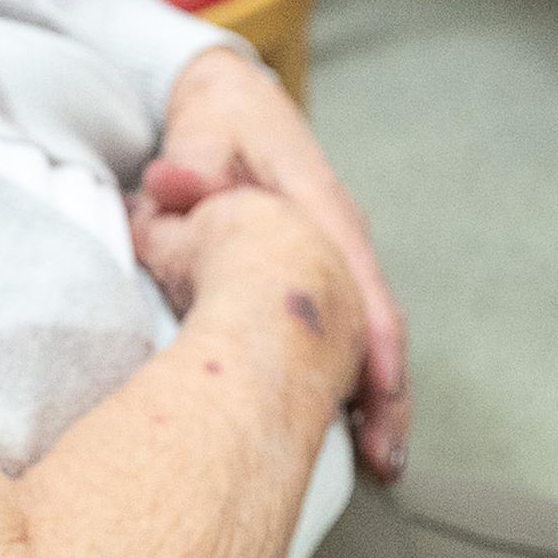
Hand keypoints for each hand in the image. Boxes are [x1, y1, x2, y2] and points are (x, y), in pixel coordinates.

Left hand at [150, 50, 408, 479]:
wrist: (231, 97)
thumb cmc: (218, 118)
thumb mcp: (201, 129)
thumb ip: (188, 165)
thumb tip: (170, 185)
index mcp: (319, 202)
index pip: (359, 278)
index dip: (374, 340)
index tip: (381, 391)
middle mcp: (340, 235)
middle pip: (378, 321)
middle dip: (388, 390)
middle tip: (386, 459)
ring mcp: (335, 254)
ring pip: (368, 332)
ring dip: (377, 394)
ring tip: (381, 460)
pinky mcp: (321, 271)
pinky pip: (347, 330)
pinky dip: (353, 377)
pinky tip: (349, 427)